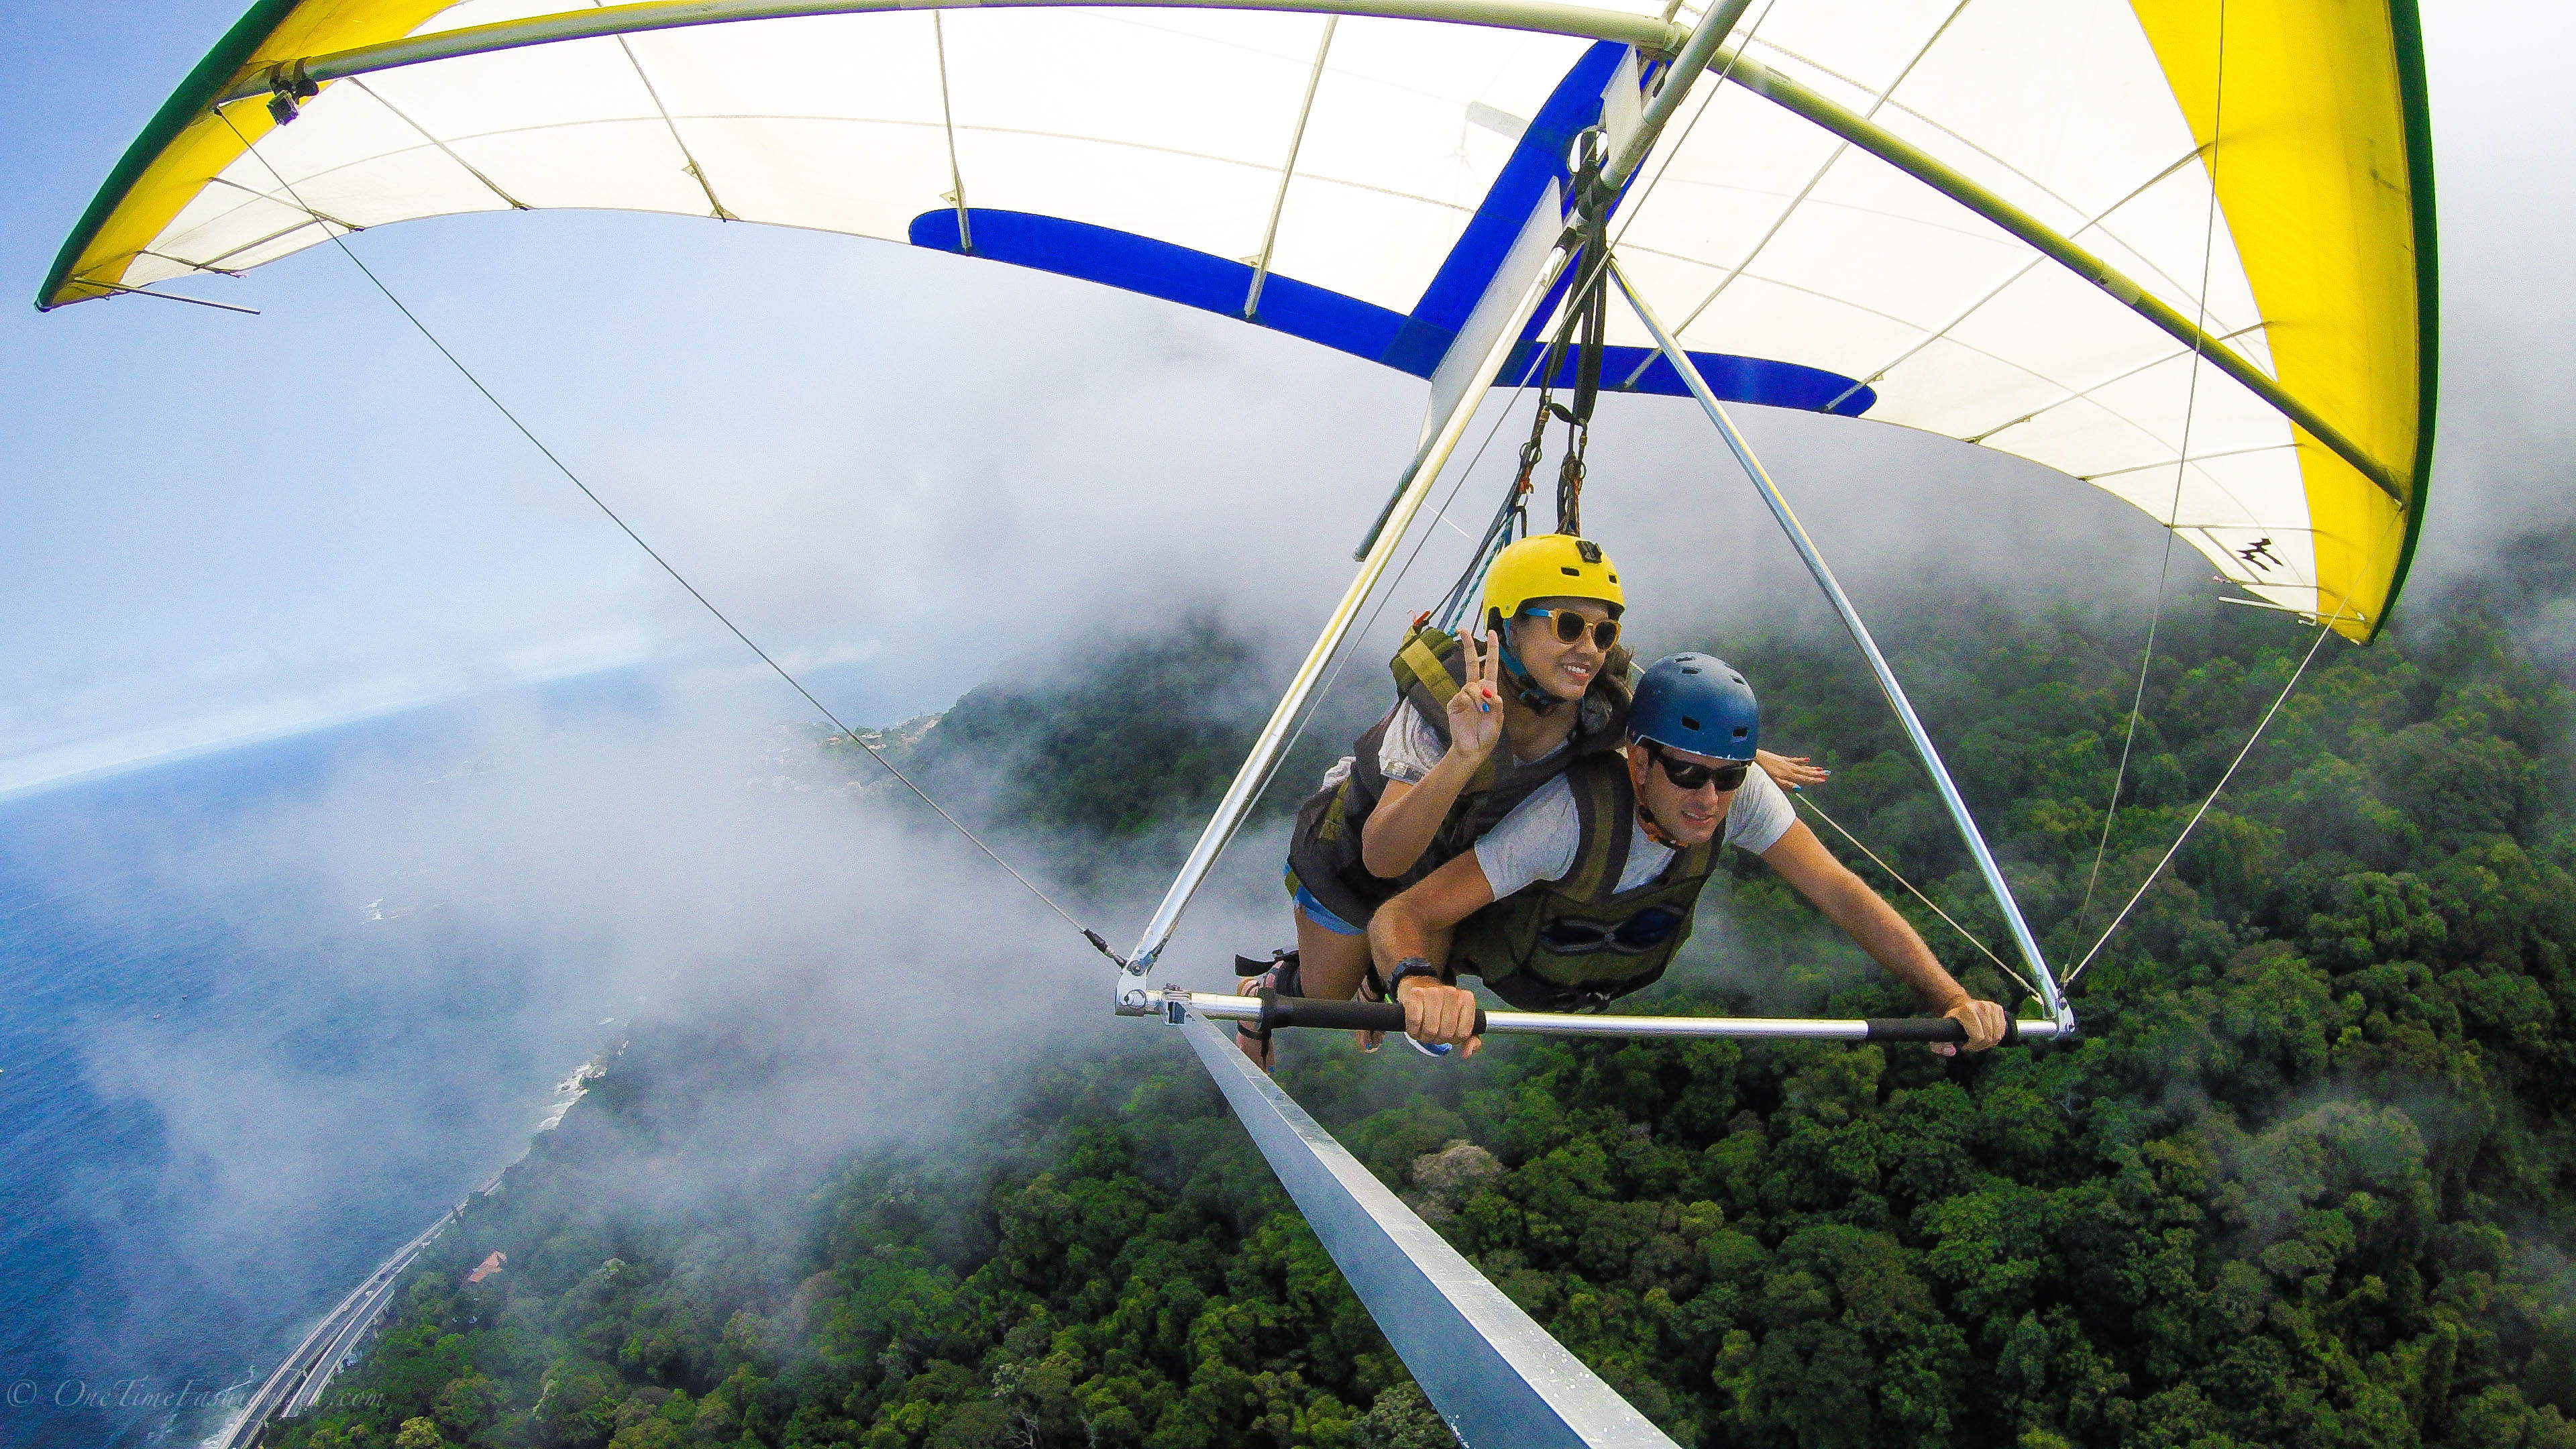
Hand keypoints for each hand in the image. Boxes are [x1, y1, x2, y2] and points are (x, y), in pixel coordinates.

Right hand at [1397, 976, 1481, 1056]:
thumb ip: (1470, 1039)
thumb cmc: (1441, 1007)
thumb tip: (1467, 1053)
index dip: (1453, 1039)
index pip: (1463, 1034)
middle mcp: (1451, 993)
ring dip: (1424, 1036)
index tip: (1449, 1033)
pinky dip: (1413, 1029)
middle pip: (1446, 1033)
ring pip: (1430, 1030)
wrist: (1421, 986)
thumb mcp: (1460, 1021)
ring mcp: (1433, 992)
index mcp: (1466, 999)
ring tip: (1424, 1029)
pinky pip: (1415, 1022)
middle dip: (1437, 1038)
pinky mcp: (1415, 995)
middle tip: (1434, 1031)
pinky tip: (1415, 1025)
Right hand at [1444, 628, 1503, 762]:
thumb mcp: (1498, 718)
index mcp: (1489, 690)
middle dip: (1468, 646)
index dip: (1491, 649)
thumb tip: (1488, 691)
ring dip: (1479, 696)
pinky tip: (1474, 711)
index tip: (1491, 633)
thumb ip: (1497, 703)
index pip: (1490, 665)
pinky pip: (1463, 695)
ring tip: (1482, 710)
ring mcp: (1463, 695)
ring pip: (1471, 684)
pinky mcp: (1454, 703)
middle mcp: (1476, 689)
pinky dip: (1471, 702)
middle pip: (1471, 663)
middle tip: (1462, 629)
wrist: (1473, 749)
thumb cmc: (1487, 734)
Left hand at [1758, 750, 1828, 790]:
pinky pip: (1794, 760)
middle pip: (1805, 772)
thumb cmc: (1762, 772)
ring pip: (1802, 767)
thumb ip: (1786, 785)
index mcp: (1788, 775)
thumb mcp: (1773, 781)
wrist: (1754, 758)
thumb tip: (1799, 789)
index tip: (1824, 780)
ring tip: (1821, 769)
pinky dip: (1801, 760)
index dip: (1814, 780)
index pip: (1804, 779)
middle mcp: (1789, 769)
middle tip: (1827, 774)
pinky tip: (1807, 759)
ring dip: (1812, 768)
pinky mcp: (1781, 759)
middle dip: (1816, 774)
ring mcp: (1786, 763)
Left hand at [1935, 997, 2007, 1054]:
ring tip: (1979, 1040)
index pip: (1978, 1037)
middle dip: (1980, 1046)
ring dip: (1989, 1042)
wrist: (1960, 1004)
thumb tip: (1953, 1051)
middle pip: (1988, 1038)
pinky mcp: (1998, 1008)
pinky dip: (1995, 1036)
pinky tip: (1987, 1034)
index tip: (1965, 1046)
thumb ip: (1940, 1045)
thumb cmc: (1953, 1020)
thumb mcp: (1942, 1031)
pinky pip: (2002, 1030)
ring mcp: (1991, 1006)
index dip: (1972, 1046)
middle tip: (1972, 1044)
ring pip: (1997, 1035)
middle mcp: (1981, 1007)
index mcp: (1967, 1011)